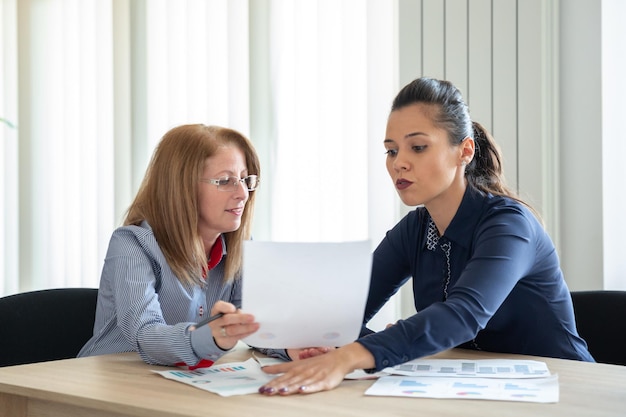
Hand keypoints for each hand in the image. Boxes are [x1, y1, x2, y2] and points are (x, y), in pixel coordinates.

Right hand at [205, 301, 259, 349]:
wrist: (222, 334)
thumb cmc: (229, 319)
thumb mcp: (231, 313)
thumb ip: (237, 312)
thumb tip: (249, 314)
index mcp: (216, 311)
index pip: (218, 306)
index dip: (225, 307)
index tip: (233, 308)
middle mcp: (215, 321)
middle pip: (226, 319)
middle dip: (241, 318)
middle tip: (252, 318)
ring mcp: (217, 332)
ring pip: (231, 330)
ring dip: (245, 328)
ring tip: (256, 325)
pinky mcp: (223, 340)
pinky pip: (235, 337)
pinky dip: (245, 333)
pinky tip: (252, 331)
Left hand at [258, 343, 374, 395]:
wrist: (339, 358)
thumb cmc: (318, 362)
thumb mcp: (297, 363)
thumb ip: (280, 368)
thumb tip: (264, 369)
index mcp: (297, 368)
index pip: (282, 376)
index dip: (271, 382)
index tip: (261, 388)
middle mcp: (304, 372)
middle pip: (289, 380)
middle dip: (277, 386)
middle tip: (267, 391)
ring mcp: (314, 377)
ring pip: (300, 383)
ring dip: (290, 387)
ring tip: (281, 391)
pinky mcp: (325, 381)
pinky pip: (316, 385)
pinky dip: (309, 387)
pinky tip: (302, 390)